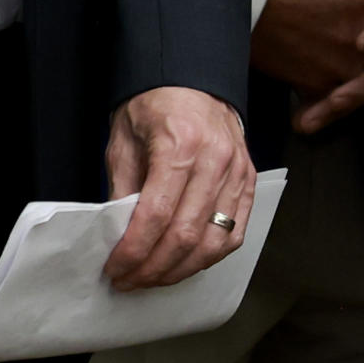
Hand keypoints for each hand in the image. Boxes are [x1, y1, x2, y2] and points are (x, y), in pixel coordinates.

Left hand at [103, 87, 252, 289]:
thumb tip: (118, 241)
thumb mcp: (123, 146)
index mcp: (181, 146)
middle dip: (153, 268)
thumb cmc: (153, 110)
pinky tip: (187, 262)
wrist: (192, 81)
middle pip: (187, 234)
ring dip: (181, 269)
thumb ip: (123, 193)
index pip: (156, 215)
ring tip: (154, 278)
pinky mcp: (249, 180)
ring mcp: (239, 170)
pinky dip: (212, 256)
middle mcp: (216, 159)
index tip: (113, 269)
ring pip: (215, 241)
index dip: (132, 251)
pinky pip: (237, 231)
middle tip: (129, 281)